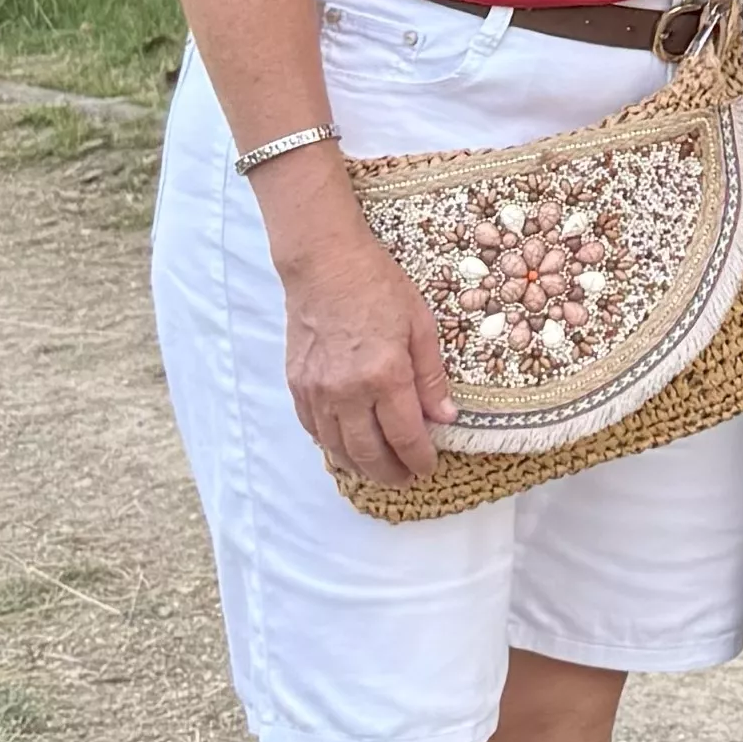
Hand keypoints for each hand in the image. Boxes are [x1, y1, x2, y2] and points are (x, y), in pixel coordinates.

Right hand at [265, 178, 455, 484]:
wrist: (325, 264)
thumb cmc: (379, 286)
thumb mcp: (421, 324)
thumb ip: (431, 376)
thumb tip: (445, 416)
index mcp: (385, 375)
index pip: (405, 436)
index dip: (419, 458)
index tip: (429, 466)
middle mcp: (347, 391)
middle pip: (369, 453)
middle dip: (391, 473)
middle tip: (406, 477)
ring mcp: (318, 391)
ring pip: (338, 449)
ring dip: (361, 466)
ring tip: (380, 469)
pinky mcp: (297, 385)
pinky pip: (314, 430)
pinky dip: (332, 446)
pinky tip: (347, 447)